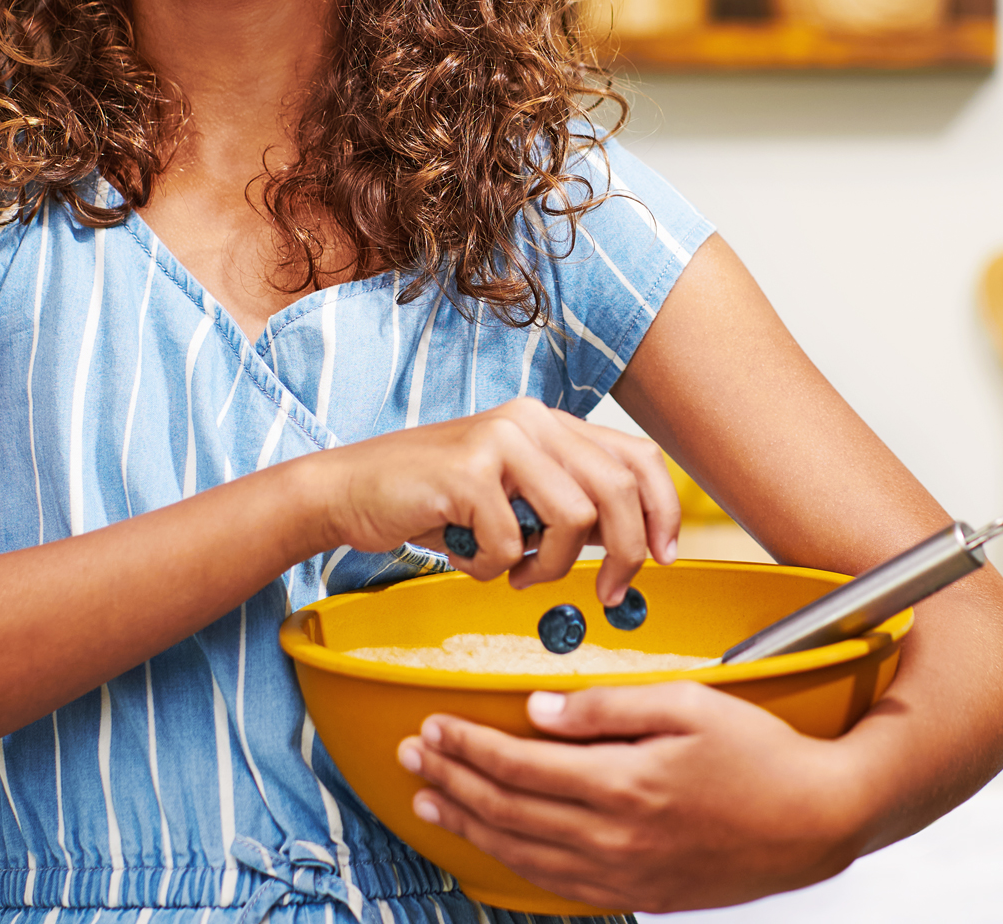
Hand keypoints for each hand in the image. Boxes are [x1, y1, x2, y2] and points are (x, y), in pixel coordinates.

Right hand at [320, 397, 678, 605]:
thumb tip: (630, 551)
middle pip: (616, 490)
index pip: (636, 457)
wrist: (350, 490)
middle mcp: (529, 419)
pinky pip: (511, 543)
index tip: (664, 559)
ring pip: (573, 519)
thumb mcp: (511, 496)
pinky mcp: (467, 469)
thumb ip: (565, 506)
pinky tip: (467, 556)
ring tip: (515, 572)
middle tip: (607, 595)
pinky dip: (492, 568)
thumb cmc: (432, 502)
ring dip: (549, 566)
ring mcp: (499, 439)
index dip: (664, 511)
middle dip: (624, 555)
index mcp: (548, 422)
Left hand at [397, 683, 865, 913]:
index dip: (467, 746)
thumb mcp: (684, 703)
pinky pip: (563, 889)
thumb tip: (537, 710)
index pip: (518, 766)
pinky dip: (516, 868)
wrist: (823, 819)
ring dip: (471, 827)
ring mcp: (630, 875)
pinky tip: (492, 849)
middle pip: (510, 812)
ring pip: (527, 856)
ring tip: (430, 802)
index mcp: (623, 784)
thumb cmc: (758, 751)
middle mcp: (618, 838)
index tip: (432, 725)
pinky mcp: (646, 895)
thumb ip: (603, 706)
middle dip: (453, 781)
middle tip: (411, 756)